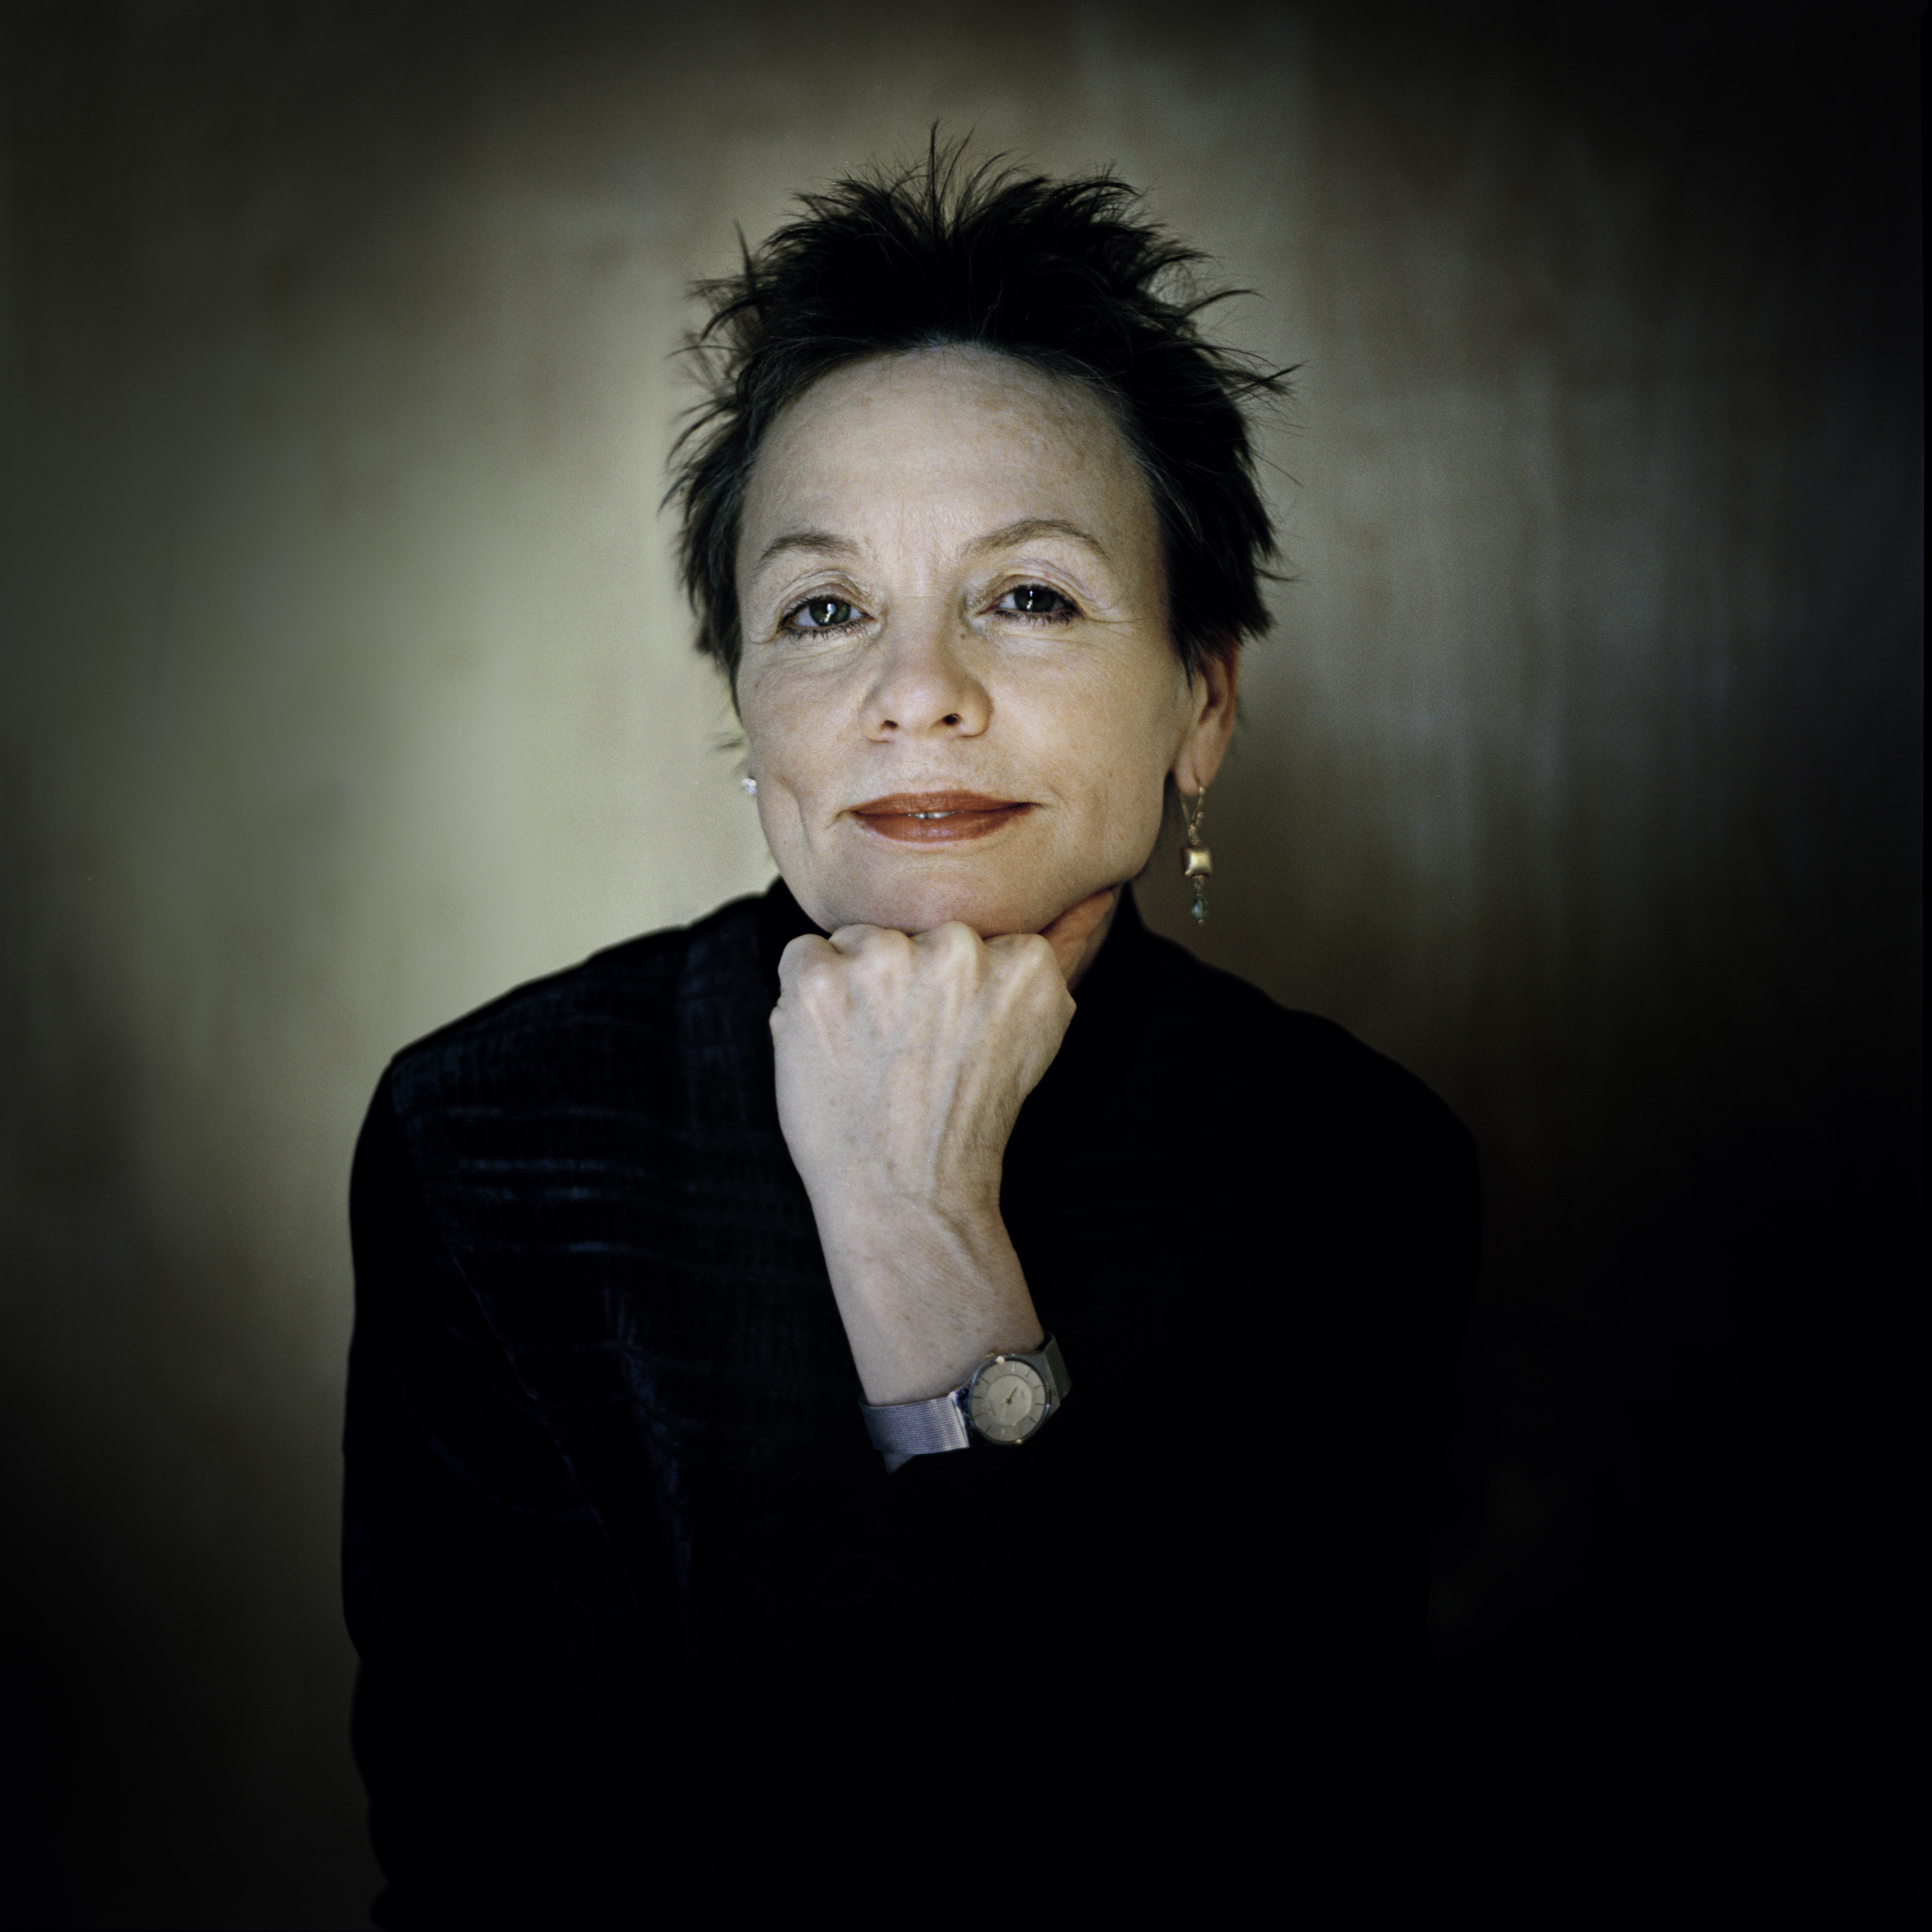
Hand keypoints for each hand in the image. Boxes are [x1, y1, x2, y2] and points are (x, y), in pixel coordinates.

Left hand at [772, 888, 1115, 1404]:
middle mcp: (958, 949)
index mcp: (1022, 960)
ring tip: (869, 1055)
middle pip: (912, 930)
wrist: (910, 1195)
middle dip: (902, 980)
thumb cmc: (965, 1124)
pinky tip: (830, 1048)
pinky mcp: (820, 979)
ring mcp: (885, 960)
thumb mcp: (1037, 1039)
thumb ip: (1039, 969)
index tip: (948, 1036)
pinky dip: (804, 999)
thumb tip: (1071, 904)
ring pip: (856, 939)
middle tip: (906, 1051)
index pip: (968, 934)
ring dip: (853, 987)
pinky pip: (801, 955)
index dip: (948, 989)